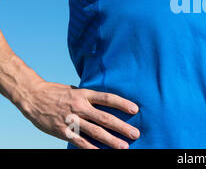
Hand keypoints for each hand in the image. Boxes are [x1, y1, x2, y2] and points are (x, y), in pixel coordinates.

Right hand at [17, 81, 139, 148]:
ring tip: (124, 146)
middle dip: (122, 127)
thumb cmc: (57, 92)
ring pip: (95, 132)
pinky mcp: (63, 131)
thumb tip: (107, 102)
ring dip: (111, 140)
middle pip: (105, 118)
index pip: (108, 98)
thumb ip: (90, 97)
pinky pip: (80, 142)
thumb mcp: (76, 90)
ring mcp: (71, 120)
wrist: (33, 97)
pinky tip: (102, 152)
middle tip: (135, 133)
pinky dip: (91, 148)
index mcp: (84, 94)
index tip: (135, 109)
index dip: (122, 104)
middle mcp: (80, 107)